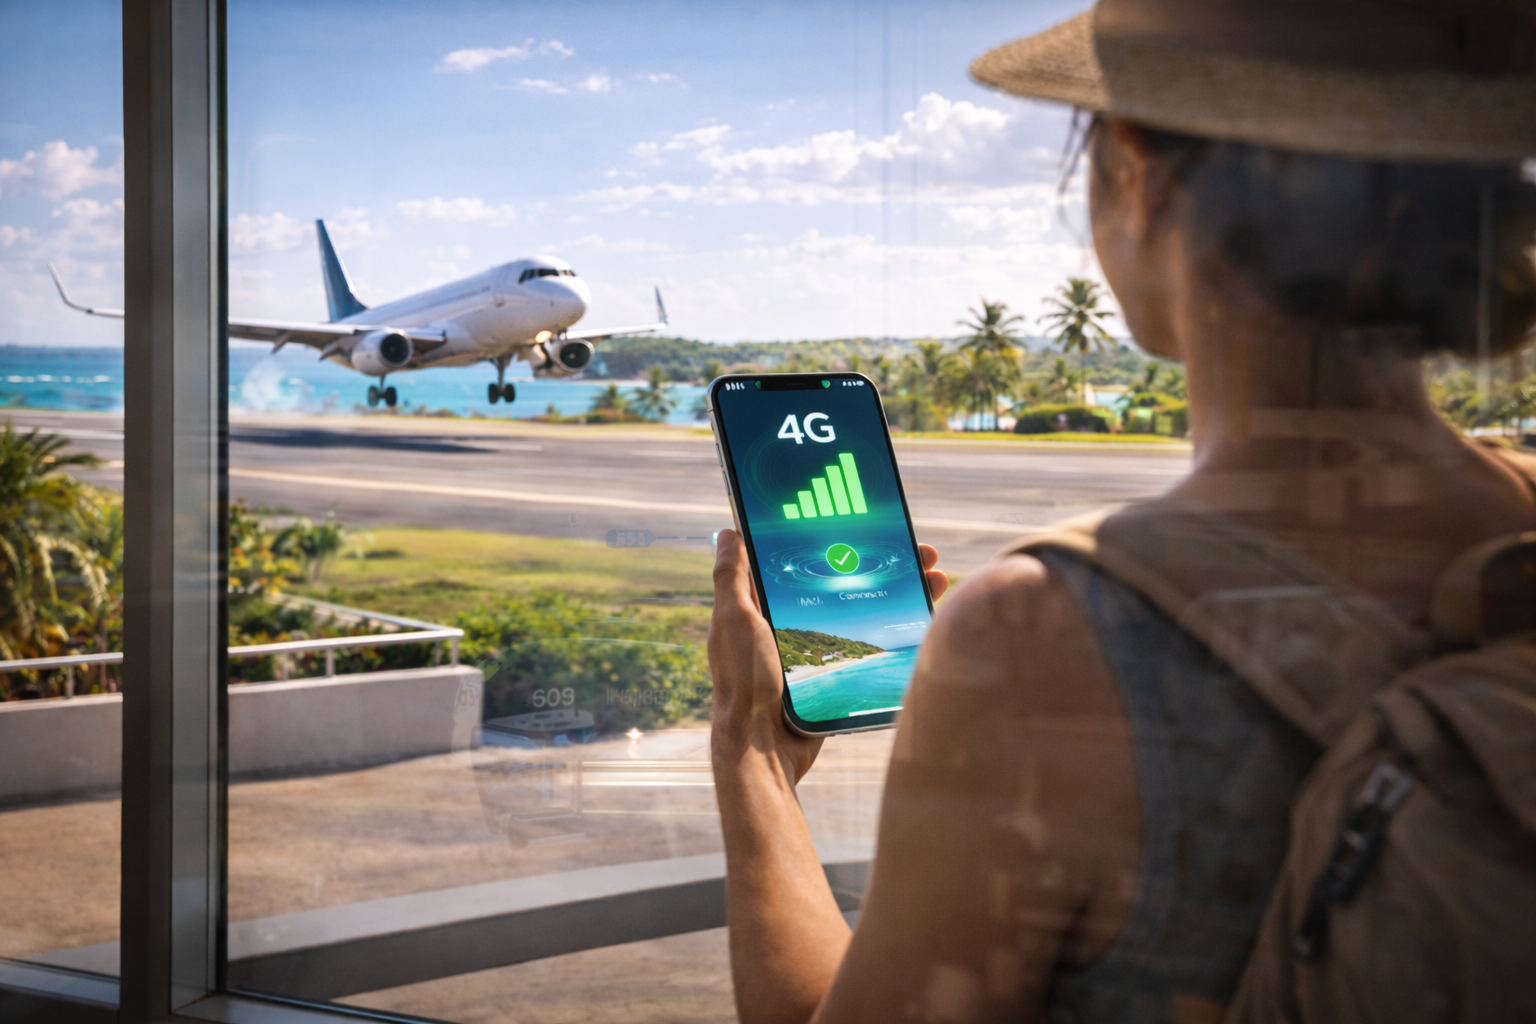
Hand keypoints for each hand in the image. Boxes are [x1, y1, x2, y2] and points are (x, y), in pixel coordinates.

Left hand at [708, 530, 947, 787]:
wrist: (763, 748)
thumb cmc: (745, 681)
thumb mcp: (734, 620)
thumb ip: (731, 578)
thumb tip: (728, 532)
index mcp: (766, 607)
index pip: (810, 563)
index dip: (842, 542)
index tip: (873, 528)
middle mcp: (792, 625)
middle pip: (847, 584)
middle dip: (887, 566)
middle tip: (924, 554)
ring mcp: (817, 652)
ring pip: (865, 612)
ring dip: (902, 593)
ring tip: (935, 580)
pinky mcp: (836, 677)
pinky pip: (870, 647)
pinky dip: (897, 632)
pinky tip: (924, 619)